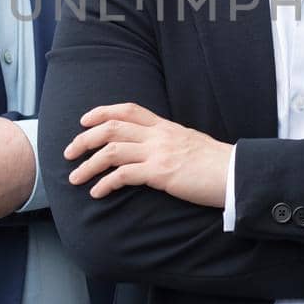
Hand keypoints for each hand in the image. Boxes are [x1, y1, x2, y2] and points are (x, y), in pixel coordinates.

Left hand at [63, 103, 231, 206]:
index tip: (84, 120)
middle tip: (68, 153)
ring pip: (112, 150)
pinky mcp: (160, 173)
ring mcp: (158, 153)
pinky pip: (123, 175)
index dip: (102, 112)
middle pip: (111, 127)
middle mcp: (158, 135)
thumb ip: (169, 141)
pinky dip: (105, 183)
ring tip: (74, 177)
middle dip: (84, 139)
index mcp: (165, 126)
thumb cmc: (215, 164)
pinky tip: (97, 193)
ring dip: (88, 164)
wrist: (235, 174)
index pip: (128, 109)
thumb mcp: (189, 142)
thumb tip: (152, 148)